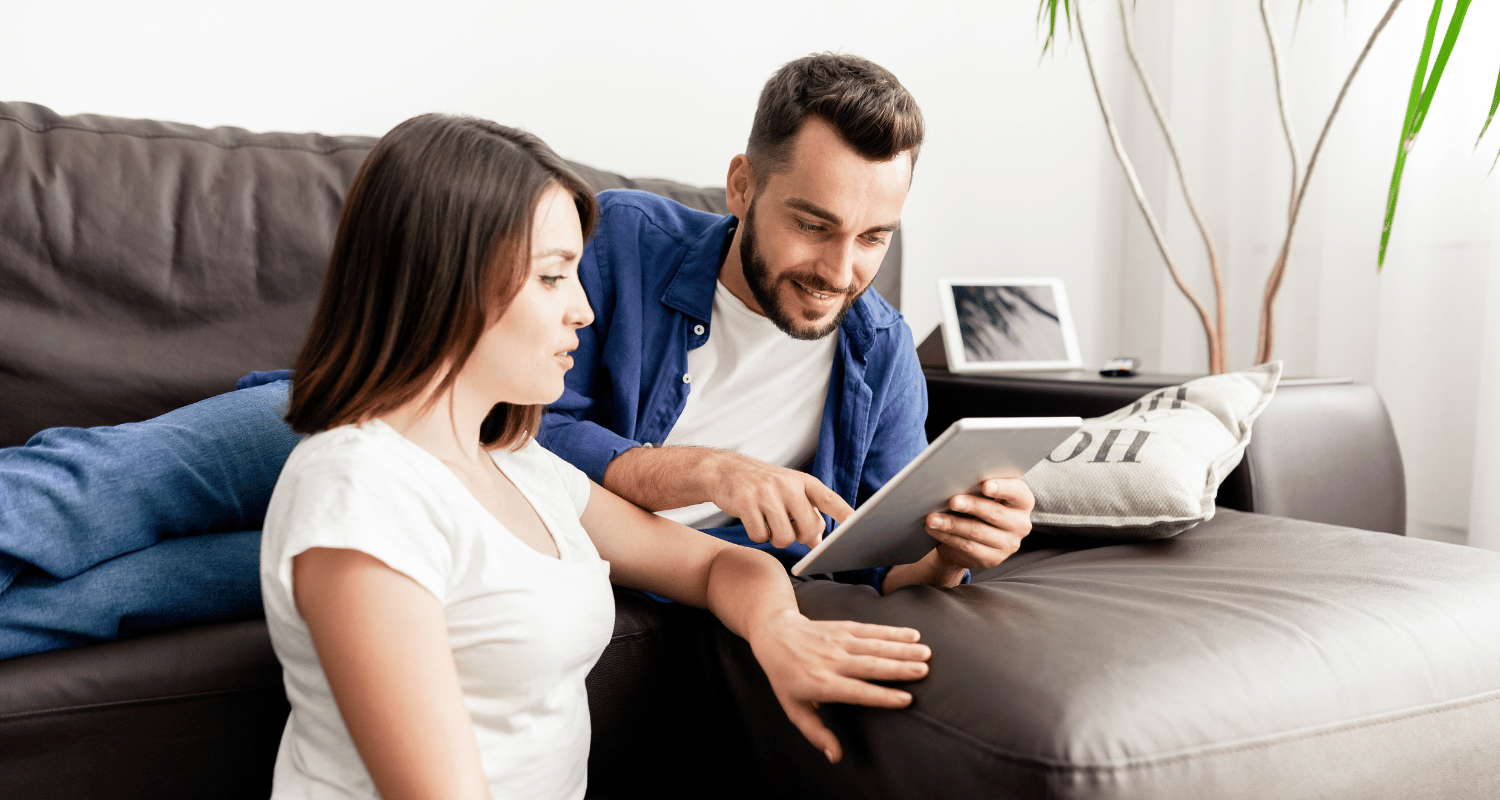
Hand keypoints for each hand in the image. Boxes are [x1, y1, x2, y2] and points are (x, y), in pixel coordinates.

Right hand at [706, 451, 853, 548]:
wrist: (724, 470)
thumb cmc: (762, 485)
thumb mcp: (789, 494)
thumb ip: (807, 516)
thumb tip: (821, 544)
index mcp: (803, 481)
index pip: (829, 500)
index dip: (845, 514)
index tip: (858, 526)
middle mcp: (788, 485)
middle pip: (809, 529)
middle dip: (800, 537)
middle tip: (788, 528)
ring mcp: (766, 493)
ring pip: (784, 538)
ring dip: (776, 538)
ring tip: (768, 524)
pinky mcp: (746, 502)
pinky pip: (760, 537)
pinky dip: (757, 536)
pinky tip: (753, 521)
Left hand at [747, 609, 930, 762]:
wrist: (775, 636)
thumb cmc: (786, 678)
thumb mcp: (795, 710)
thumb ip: (816, 734)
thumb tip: (835, 757)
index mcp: (822, 684)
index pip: (857, 692)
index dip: (882, 696)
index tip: (906, 700)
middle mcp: (832, 662)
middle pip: (870, 666)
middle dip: (899, 668)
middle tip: (924, 671)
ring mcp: (838, 642)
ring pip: (874, 645)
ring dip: (902, 648)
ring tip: (926, 654)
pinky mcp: (843, 627)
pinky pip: (871, 629)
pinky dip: (892, 632)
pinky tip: (912, 635)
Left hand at [924, 477, 1034, 572]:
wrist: (971, 537)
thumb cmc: (979, 505)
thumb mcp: (984, 494)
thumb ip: (980, 485)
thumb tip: (957, 477)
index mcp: (1023, 502)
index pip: (1017, 493)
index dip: (1002, 488)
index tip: (985, 485)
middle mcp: (1021, 524)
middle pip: (994, 513)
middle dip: (971, 506)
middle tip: (951, 501)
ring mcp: (1009, 544)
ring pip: (977, 532)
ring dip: (951, 524)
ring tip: (932, 518)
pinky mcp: (993, 559)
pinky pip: (967, 547)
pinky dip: (947, 536)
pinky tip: (933, 529)